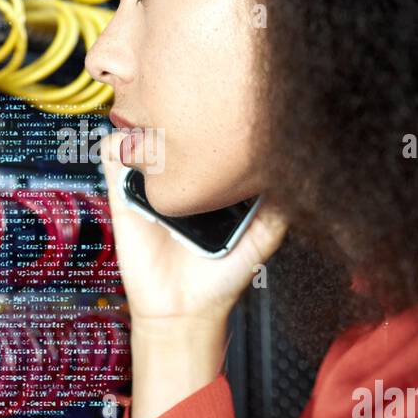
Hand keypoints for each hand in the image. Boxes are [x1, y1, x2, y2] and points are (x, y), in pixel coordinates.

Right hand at [100, 130, 288, 417]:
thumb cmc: (222, 277)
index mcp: (209, 182)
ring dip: (148, 124)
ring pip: (141, 133)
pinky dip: (118, 146)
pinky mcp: (123, 195)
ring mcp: (150, 183)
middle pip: (174, 128)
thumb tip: (305, 173)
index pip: (209, 138)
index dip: (216, 120)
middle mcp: (180, 178)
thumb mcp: (264, 238)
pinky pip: (112, 158)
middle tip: (191, 112)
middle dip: (181, 114)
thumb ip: (280, 208)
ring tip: (162, 130)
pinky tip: (136, 153)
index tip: (226, 107)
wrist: (184, 310)